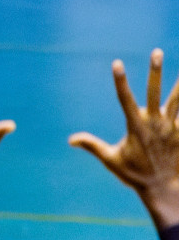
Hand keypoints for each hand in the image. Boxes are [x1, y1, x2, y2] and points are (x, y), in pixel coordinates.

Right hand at [70, 50, 178, 229]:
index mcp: (136, 128)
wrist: (163, 188)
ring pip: (178, 101)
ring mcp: (172, 129)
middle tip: (158, 52)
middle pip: (156, 93)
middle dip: (155, 72)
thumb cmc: (135, 174)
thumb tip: (70, 139)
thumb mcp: (111, 160)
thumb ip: (92, 146)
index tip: (117, 63)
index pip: (125, 99)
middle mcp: (156, 124)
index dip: (120, 81)